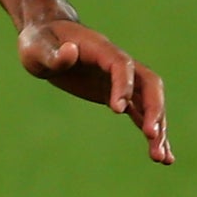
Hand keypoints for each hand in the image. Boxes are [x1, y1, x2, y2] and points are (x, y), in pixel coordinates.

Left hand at [18, 18, 171, 163]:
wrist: (46, 38)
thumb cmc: (38, 41)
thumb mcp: (36, 47)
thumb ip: (52, 53)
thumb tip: (69, 52)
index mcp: (100, 49)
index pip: (121, 65)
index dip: (124, 85)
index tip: (118, 110)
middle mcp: (117, 64)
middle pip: (148, 84)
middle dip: (154, 109)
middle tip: (152, 136)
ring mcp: (119, 80)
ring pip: (148, 103)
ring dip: (157, 127)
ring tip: (161, 158)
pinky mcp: (116, 94)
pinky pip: (140, 114)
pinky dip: (151, 133)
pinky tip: (160, 156)